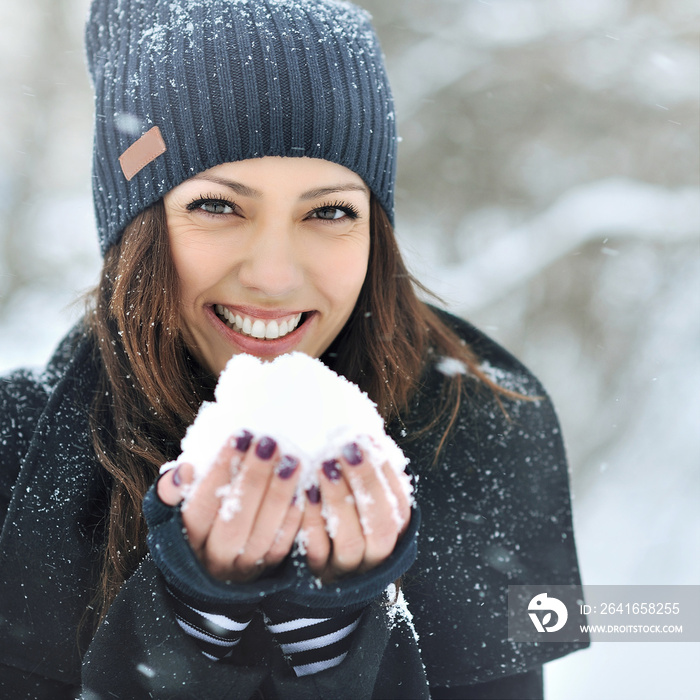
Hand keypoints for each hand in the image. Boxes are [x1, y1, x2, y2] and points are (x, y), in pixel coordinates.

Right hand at [157, 432, 302, 582]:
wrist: (210, 572)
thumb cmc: (193, 524)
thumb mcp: (172, 511)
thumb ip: (171, 492)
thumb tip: (183, 471)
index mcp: (186, 541)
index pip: (201, 506)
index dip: (220, 471)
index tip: (240, 437)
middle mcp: (214, 559)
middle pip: (234, 521)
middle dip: (254, 479)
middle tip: (269, 443)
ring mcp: (242, 567)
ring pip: (262, 534)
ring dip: (279, 494)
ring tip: (291, 460)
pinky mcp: (268, 570)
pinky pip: (282, 547)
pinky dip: (293, 518)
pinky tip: (302, 490)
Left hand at [301, 441, 411, 582]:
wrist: (311, 552)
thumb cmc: (341, 510)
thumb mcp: (360, 492)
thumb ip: (368, 472)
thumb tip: (368, 437)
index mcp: (394, 531)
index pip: (398, 504)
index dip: (383, 473)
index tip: (364, 441)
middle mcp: (376, 554)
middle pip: (380, 525)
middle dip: (365, 483)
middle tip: (345, 449)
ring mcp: (347, 568)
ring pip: (351, 542)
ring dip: (338, 501)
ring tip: (323, 466)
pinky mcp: (317, 574)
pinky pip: (316, 551)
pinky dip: (312, 521)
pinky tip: (304, 492)